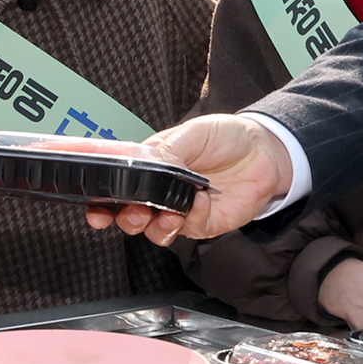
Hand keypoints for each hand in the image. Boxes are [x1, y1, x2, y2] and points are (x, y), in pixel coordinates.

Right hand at [84, 114, 292, 246]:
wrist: (266, 151)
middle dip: (126, 219)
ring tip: (168, 213)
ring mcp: (181, 211)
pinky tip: (201, 200)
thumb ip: (166, 150)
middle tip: (135, 213)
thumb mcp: (192, 132)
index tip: (96, 210)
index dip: (103, 202)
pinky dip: (192, 218)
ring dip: (156, 227)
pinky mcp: (204, 224)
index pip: (119, 188)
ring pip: (156, 231)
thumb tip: (146, 164)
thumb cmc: (226, 136)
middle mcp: (161, 192)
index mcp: (150, 167)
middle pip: (131, 216)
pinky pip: (190, 229)